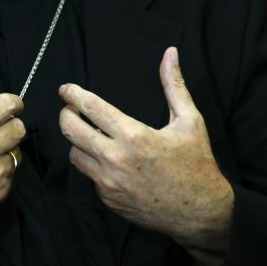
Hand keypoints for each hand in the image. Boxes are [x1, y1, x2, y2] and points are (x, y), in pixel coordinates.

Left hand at [58, 46, 232, 254]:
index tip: (66, 88)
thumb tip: (170, 53)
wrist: (200, 213)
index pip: (91, 108)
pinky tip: (106, 159)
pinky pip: (89, 176)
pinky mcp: (108, 199)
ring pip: (75, 154)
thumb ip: (174, 86)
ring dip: (77, 141)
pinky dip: (93, 164)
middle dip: (65, 115)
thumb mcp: (190, 121)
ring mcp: (109, 182)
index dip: (73, 94)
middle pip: (71, 130)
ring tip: (88, 133)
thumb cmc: (196, 164)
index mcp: (134, 135)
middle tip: (69, 109)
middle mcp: (116, 159)